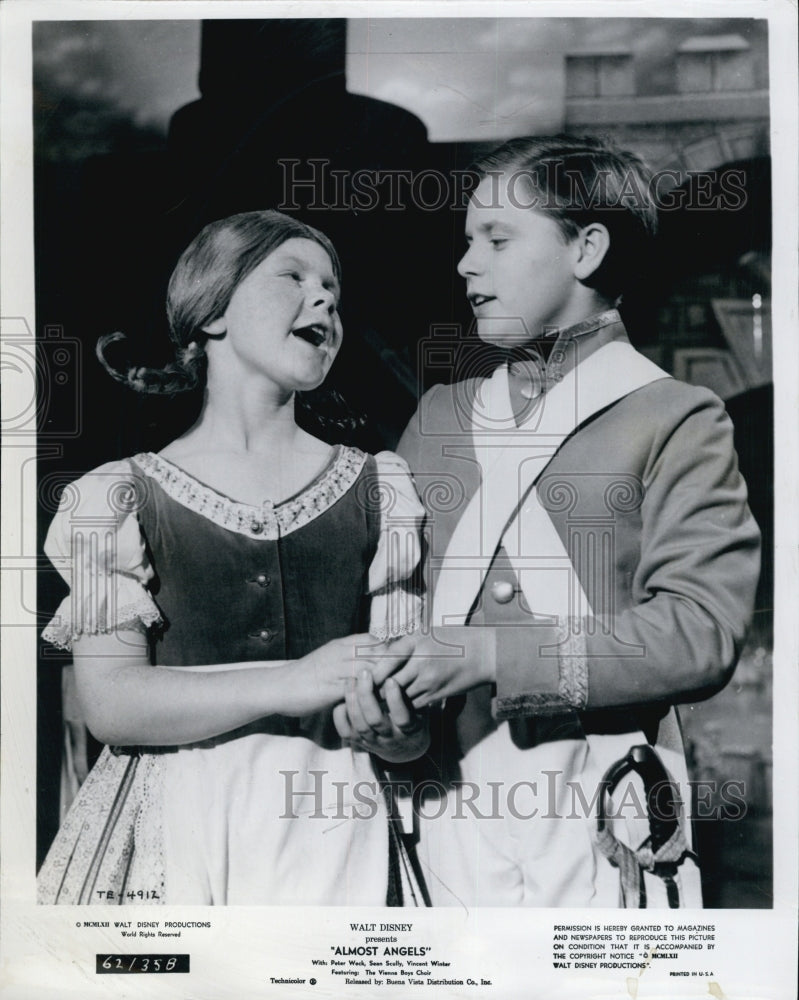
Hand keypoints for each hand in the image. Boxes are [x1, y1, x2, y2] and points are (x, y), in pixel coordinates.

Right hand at [286, 634, 415, 716]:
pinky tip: (379, 702)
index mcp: (342, 644)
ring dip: (386, 680)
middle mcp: (341, 652)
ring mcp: (337, 669)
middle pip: (379, 652)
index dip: (390, 650)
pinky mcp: (332, 687)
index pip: (376, 640)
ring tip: (394, 692)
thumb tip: (374, 661)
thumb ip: (351, 657)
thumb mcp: (331, 658)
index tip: (398, 663)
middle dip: (395, 664)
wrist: (279, 687)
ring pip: (372, 668)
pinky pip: (359, 688)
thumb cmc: (307, 676)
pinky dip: (371, 694)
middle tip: (403, 679)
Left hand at [333, 669, 428, 763]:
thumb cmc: (413, 714)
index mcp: (410, 728)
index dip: (395, 699)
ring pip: (359, 724)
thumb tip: (404, 662)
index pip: (402, 717)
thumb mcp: (419, 704)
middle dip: (367, 695)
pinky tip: (343, 698)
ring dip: (353, 700)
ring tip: (351, 679)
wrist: (405, 746)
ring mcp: (373, 741)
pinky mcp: (359, 742)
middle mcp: (391, 737)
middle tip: (365, 672)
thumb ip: (411, 689)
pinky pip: (345, 731)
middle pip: (375, 720)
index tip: (390, 679)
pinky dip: (341, 715)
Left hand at [371, 627, 495, 708]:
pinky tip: (402, 704)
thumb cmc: (452, 639)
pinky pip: (413, 705)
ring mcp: (429, 680)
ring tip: (380, 701)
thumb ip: (403, 645)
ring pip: (400, 697)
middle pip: (389, 683)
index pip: (385, 660)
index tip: (362, 677)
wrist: (483, 653)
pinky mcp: (437, 695)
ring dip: (390, 700)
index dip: (371, 672)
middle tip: (366, 693)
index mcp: (415, 641)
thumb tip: (376, 656)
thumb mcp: (426, 633)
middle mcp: (421, 661)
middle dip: (376, 690)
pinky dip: (406, 706)